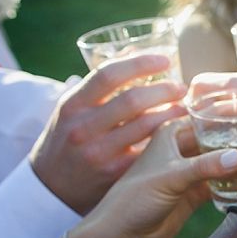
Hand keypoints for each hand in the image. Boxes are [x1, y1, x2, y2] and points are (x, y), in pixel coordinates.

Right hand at [28, 53, 186, 214]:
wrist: (51, 188)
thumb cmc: (68, 139)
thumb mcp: (74, 109)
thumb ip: (101, 82)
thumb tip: (133, 49)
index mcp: (72, 105)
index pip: (108, 75)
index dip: (140, 63)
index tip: (165, 60)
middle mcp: (83, 128)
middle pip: (132, 100)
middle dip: (164, 90)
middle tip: (181, 88)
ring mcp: (99, 152)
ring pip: (146, 127)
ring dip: (172, 114)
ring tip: (185, 107)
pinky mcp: (115, 174)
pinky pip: (150, 152)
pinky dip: (169, 140)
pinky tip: (181, 133)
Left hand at [77, 117, 236, 237]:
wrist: (123, 237)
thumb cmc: (134, 199)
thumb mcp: (171, 177)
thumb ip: (205, 166)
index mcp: (172, 133)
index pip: (208, 115)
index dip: (234, 109)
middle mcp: (183, 148)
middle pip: (220, 135)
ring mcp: (191, 171)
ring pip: (224, 158)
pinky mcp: (197, 192)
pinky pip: (224, 182)